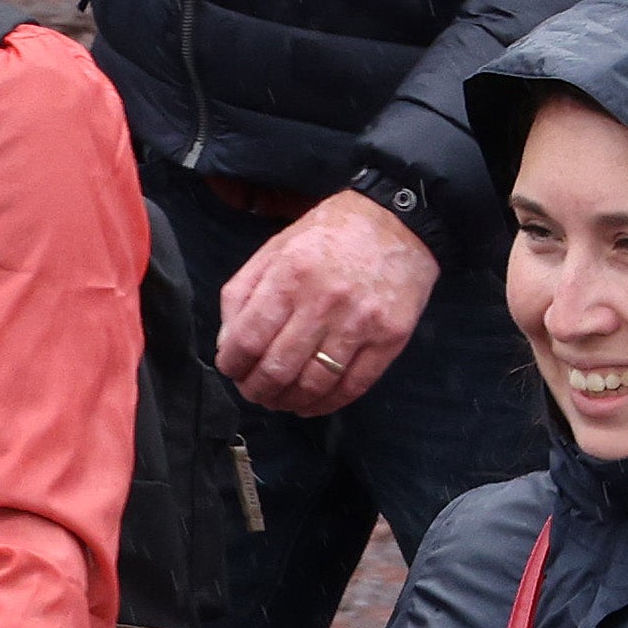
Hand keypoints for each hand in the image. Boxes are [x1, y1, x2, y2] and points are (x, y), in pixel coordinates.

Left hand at [215, 191, 441, 416]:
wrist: (399, 222)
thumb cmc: (331, 233)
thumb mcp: (277, 248)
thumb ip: (244, 292)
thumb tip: (228, 344)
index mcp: (290, 274)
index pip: (249, 338)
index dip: (233, 364)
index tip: (232, 369)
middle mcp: (324, 302)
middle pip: (278, 369)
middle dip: (257, 390)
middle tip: (254, 391)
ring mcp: (360, 324)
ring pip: (314, 385)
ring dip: (289, 402)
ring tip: (280, 399)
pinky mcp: (389, 340)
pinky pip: (351, 387)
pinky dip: (325, 404)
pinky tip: (311, 403)